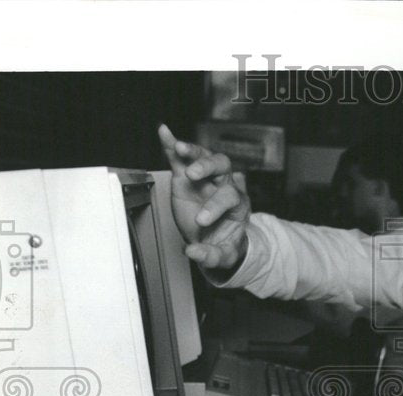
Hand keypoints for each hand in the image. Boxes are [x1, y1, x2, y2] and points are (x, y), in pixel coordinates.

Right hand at [158, 123, 250, 271]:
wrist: (215, 238)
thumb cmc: (222, 243)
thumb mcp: (222, 256)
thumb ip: (210, 256)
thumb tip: (192, 253)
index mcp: (238, 205)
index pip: (231, 197)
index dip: (216, 206)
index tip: (201, 220)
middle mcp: (225, 186)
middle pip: (223, 168)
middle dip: (208, 169)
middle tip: (193, 177)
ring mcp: (207, 178)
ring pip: (206, 157)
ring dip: (193, 152)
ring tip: (180, 149)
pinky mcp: (188, 175)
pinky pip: (183, 157)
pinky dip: (174, 144)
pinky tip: (164, 132)